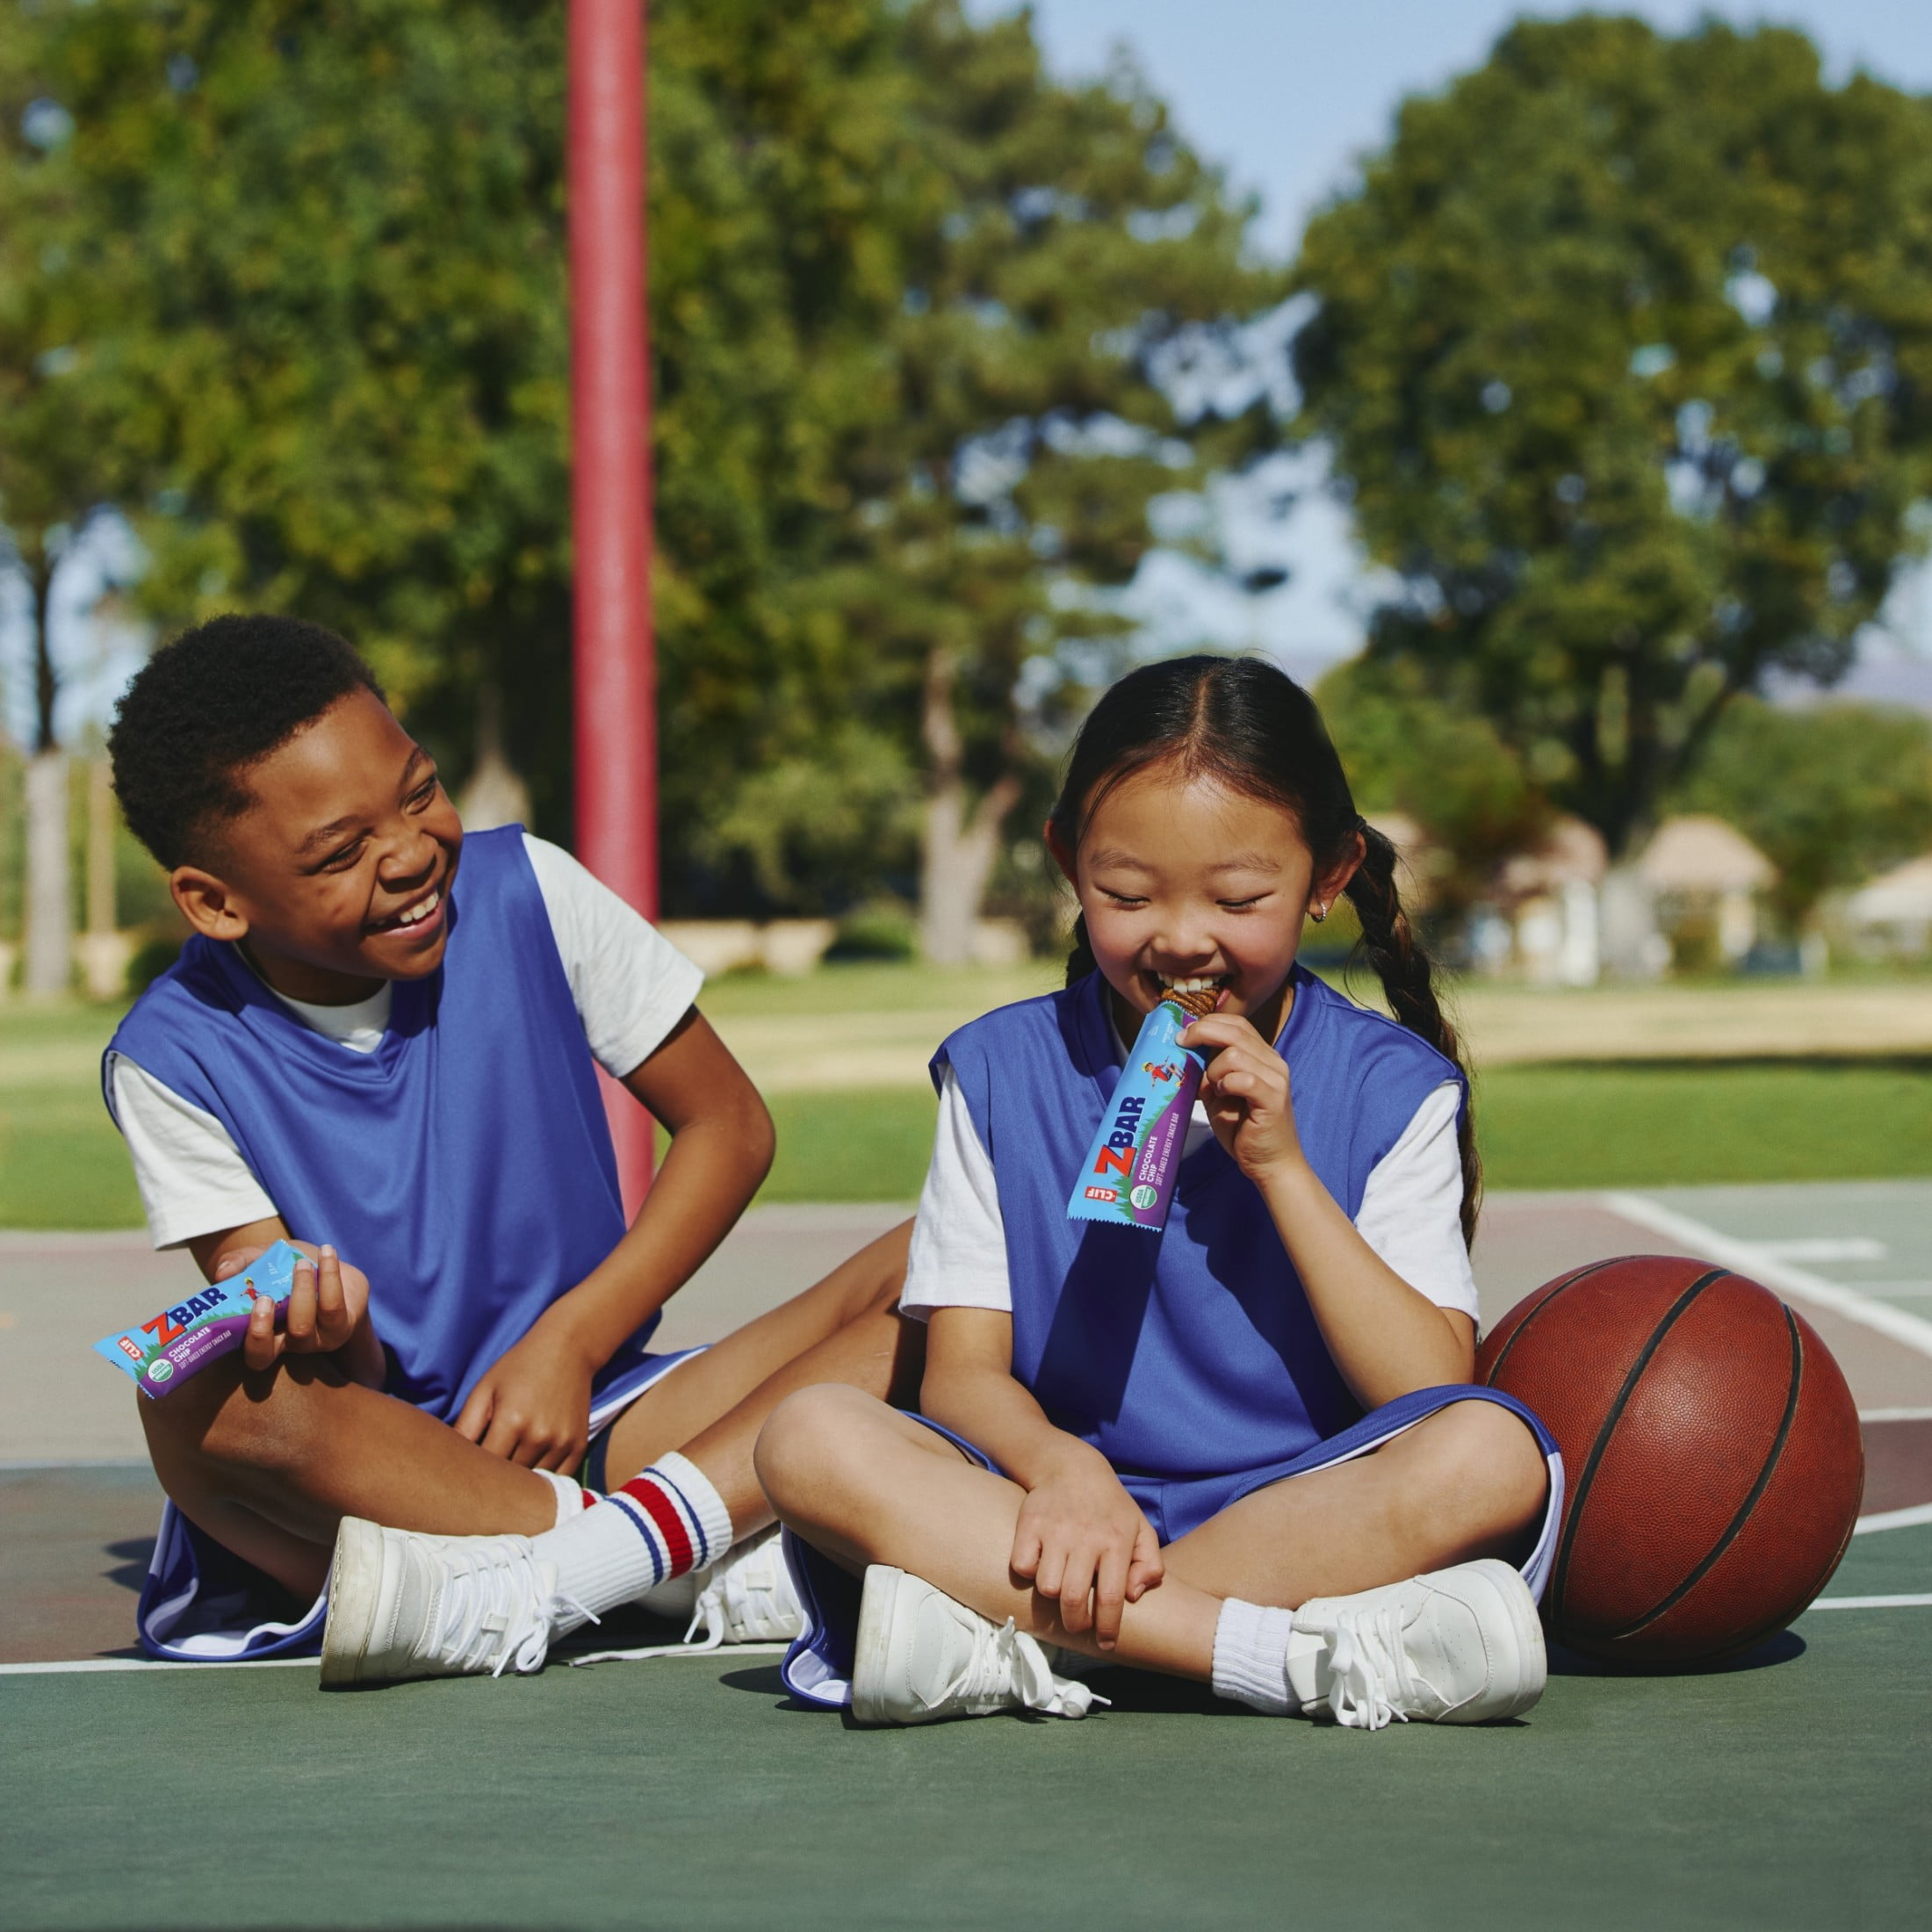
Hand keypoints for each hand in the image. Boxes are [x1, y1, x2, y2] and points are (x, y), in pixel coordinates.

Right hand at [223, 1242, 383, 1386]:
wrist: (332, 1265)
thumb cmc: (288, 1268)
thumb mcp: (261, 1260)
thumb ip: (239, 1262)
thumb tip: (222, 1273)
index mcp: (267, 1336)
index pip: (255, 1357)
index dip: (252, 1339)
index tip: (255, 1304)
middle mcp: (291, 1344)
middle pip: (271, 1351)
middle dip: (265, 1322)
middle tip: (265, 1295)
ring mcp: (319, 1338)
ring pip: (303, 1327)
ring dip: (299, 1293)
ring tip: (301, 1264)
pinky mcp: (343, 1324)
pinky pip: (333, 1305)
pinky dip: (329, 1275)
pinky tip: (326, 1252)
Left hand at [453, 1326, 595, 1471]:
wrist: (569, 1348)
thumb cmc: (519, 1367)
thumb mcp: (485, 1388)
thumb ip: (465, 1425)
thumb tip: (449, 1460)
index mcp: (511, 1421)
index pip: (485, 1469)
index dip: (473, 1473)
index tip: (465, 1473)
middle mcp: (539, 1436)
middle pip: (509, 1479)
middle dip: (494, 1479)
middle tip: (483, 1476)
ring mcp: (562, 1442)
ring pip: (532, 1483)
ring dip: (519, 1482)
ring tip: (507, 1473)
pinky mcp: (579, 1445)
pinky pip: (558, 1479)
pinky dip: (543, 1481)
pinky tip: (532, 1469)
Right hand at [1010, 1444, 1162, 1648]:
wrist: (1070, 1466)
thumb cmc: (1110, 1506)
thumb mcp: (1141, 1529)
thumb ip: (1150, 1564)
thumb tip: (1134, 1595)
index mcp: (1117, 1541)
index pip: (1112, 1598)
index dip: (1108, 1628)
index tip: (1106, 1643)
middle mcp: (1085, 1537)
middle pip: (1075, 1599)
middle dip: (1076, 1623)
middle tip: (1078, 1624)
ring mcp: (1055, 1530)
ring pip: (1046, 1586)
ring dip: (1052, 1597)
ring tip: (1060, 1590)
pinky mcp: (1029, 1524)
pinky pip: (1022, 1566)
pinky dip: (1028, 1573)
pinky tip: (1040, 1566)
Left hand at [1181, 1011, 1305, 1182]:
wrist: (1269, 1162)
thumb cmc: (1243, 1130)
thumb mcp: (1218, 1095)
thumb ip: (1208, 1074)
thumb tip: (1184, 1056)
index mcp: (1261, 1056)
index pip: (1237, 1024)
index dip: (1208, 1023)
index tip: (1183, 1034)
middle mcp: (1273, 1062)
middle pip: (1235, 1030)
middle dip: (1203, 1032)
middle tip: (1182, 1043)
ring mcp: (1276, 1078)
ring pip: (1235, 1054)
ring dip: (1215, 1069)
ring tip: (1215, 1088)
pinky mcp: (1274, 1098)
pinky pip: (1244, 1079)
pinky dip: (1226, 1084)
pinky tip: (1223, 1095)